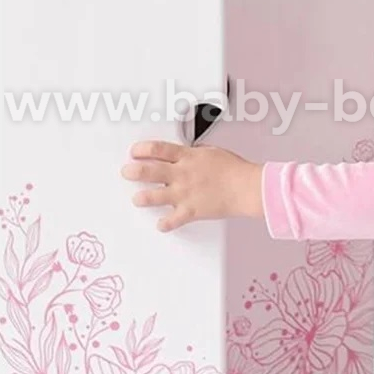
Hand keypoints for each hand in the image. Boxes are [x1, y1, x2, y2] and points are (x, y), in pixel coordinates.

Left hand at [120, 140, 263, 232]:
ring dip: (142, 198)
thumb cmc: (234, 170)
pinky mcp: (191, 210)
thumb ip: (196, 152)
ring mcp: (185, 193)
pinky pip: (172, 220)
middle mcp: (182, 174)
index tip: (135, 152)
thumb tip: (188, 151)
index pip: (158, 149)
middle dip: (133, 171)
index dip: (142, 149)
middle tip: (127, 172)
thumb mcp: (212, 151)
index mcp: (187, 157)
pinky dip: (164, 224)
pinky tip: (160, 224)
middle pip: (149, 170)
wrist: (247, 187)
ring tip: (137, 198)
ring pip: (154, 196)